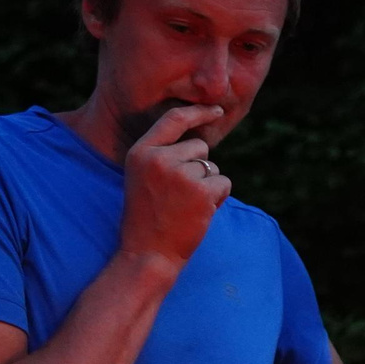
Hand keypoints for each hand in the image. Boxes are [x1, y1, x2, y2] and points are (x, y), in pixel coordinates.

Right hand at [120, 104, 231, 268]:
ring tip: (187, 206)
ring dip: (208, 186)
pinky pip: (224, 182)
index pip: (174, 119)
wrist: (148, 253)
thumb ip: (163, 156)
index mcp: (140, 152)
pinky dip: (219, 198)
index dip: (199, 112)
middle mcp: (159, 158)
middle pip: (199, 146)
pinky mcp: (201, 191)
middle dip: (200, 167)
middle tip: (181, 196)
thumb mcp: (143, 178)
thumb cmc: (148, 219)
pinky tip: (200, 212)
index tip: (217, 110)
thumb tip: (199, 141)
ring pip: (212, 167)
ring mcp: (180, 174)